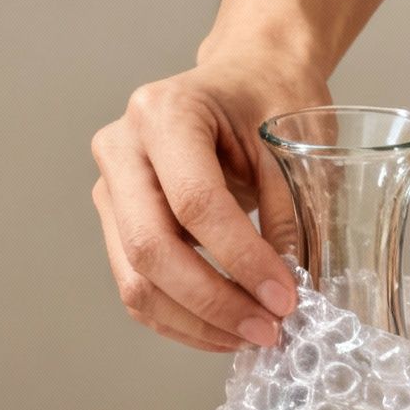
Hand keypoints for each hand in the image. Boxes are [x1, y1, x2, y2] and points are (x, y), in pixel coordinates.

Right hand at [90, 60, 329, 350]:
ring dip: (195, 322)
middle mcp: (122, 147)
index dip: (241, 259)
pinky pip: (138, 287)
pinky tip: (225, 330)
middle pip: (151, 247)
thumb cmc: (272, 97)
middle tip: (268, 329)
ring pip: (136, 279)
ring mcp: (112, 187)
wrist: (247, 76)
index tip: (286, 297)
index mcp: (165, 112)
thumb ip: (291, 212)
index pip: (195, 202)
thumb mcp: (297, 140)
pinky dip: (181, 320)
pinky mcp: (117, 222)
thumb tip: (289, 292)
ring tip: (253, 334)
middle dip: (213, 301)